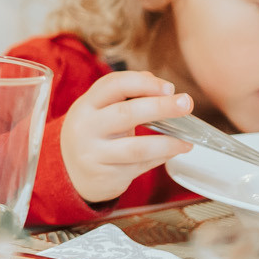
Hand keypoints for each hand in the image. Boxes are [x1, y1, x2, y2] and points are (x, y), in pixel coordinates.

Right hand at [60, 72, 195, 204]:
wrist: (70, 172)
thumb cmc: (93, 134)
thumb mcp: (99, 110)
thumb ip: (125, 94)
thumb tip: (160, 86)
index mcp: (86, 105)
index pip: (113, 85)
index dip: (143, 83)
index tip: (169, 88)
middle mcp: (86, 128)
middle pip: (126, 113)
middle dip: (160, 107)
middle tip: (186, 103)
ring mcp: (95, 154)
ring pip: (137, 147)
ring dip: (167, 142)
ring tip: (187, 139)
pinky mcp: (108, 175)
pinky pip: (141, 165)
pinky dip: (161, 157)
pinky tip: (174, 150)